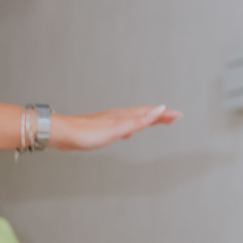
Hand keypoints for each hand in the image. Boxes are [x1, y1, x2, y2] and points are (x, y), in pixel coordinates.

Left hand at [51, 104, 178, 150]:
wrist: (64, 133)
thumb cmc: (88, 133)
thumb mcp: (118, 129)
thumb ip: (139, 121)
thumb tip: (160, 108)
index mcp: (124, 116)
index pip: (150, 113)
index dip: (165, 114)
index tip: (178, 115)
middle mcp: (118, 116)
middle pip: (143, 114)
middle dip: (159, 115)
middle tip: (172, 118)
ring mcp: (109, 121)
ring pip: (133, 119)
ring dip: (146, 120)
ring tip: (154, 121)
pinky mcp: (100, 128)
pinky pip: (122, 126)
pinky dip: (130, 127)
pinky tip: (126, 133)